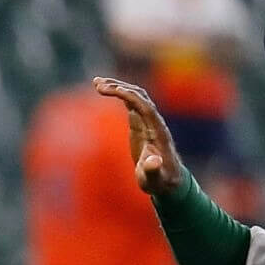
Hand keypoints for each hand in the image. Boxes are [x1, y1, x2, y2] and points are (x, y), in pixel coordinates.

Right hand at [94, 77, 184, 195]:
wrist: (168, 180)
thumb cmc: (160, 181)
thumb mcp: (155, 179)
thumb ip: (153, 170)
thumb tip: (153, 162)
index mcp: (158, 132)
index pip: (144, 107)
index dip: (129, 97)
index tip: (111, 90)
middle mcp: (154, 122)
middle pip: (140, 97)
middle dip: (120, 88)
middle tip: (98, 84)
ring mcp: (148, 121)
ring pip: (136, 96)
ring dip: (118, 87)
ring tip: (97, 83)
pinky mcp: (141, 123)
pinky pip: (132, 103)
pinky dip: (119, 94)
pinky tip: (105, 90)